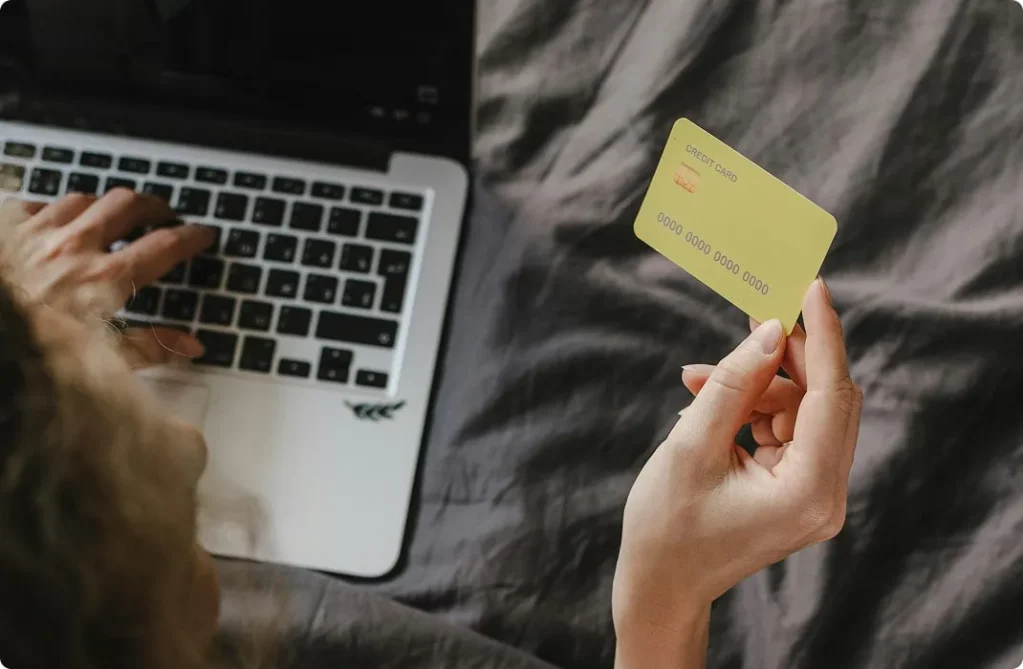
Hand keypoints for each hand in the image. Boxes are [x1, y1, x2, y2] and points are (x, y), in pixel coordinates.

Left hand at [0, 191, 213, 366]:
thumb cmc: (31, 349)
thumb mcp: (100, 361)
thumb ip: (150, 348)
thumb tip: (189, 346)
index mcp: (105, 279)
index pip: (164, 245)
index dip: (191, 237)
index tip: (202, 235)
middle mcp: (76, 247)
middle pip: (129, 205)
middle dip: (153, 206)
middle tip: (165, 214)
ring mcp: (40, 233)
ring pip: (86, 198)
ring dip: (106, 205)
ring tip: (115, 214)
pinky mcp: (9, 229)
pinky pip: (38, 204)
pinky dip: (53, 209)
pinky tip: (57, 220)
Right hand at [613, 279, 861, 668]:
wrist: (660, 585)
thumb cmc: (666, 526)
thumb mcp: (691, 445)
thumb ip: (734, 383)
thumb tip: (770, 330)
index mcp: (808, 491)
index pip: (832, 395)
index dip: (823, 336)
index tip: (812, 286)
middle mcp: (825, 496)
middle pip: (826, 399)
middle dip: (785, 357)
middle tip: (752, 317)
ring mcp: (814, 495)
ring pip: (801, 410)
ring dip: (754, 386)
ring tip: (697, 380)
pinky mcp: (797, 491)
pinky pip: (786, 429)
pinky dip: (750, 409)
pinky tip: (707, 402)